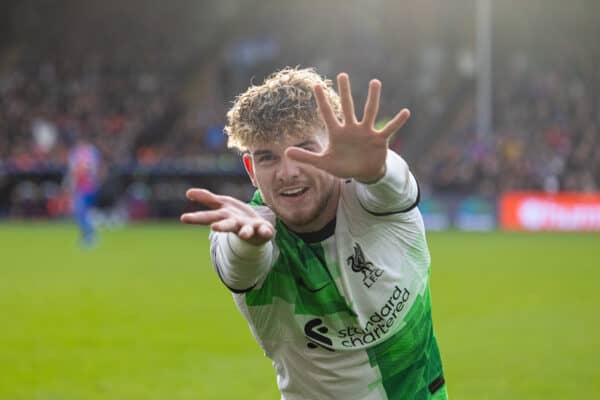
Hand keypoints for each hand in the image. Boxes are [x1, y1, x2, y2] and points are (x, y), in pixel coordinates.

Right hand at [180, 189, 273, 245]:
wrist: (257, 231)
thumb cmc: (236, 216)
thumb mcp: (222, 204)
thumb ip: (207, 198)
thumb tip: (188, 193)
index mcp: (225, 217)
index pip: (209, 217)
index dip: (197, 218)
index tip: (183, 218)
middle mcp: (236, 224)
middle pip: (227, 225)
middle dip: (221, 226)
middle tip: (214, 227)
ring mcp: (249, 228)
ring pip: (246, 231)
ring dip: (245, 232)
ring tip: (244, 234)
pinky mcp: (262, 230)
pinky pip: (265, 231)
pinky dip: (266, 232)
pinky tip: (268, 232)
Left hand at [285, 73, 409, 182]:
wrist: (363, 173)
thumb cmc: (343, 166)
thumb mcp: (323, 163)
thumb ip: (306, 157)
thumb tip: (286, 151)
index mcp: (337, 132)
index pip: (327, 114)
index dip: (322, 101)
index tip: (315, 85)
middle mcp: (352, 128)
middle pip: (348, 107)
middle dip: (345, 92)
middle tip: (342, 75)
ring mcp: (366, 132)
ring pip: (369, 112)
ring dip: (372, 98)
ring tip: (375, 82)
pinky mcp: (379, 140)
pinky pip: (389, 129)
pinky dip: (397, 122)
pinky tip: (405, 112)